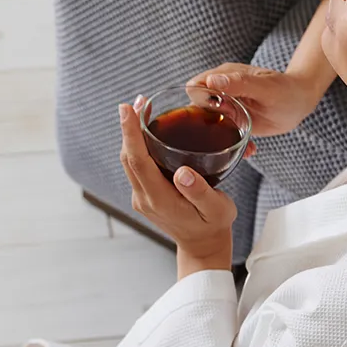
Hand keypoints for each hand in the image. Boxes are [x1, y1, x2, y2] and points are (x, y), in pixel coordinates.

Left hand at [119, 101, 236, 277]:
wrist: (203, 246)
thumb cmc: (213, 225)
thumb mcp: (217, 209)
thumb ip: (200, 192)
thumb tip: (182, 172)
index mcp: (161, 200)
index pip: (138, 161)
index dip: (131, 133)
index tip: (128, 108)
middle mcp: (145, 198)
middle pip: (128, 157)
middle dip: (129, 127)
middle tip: (139, 101)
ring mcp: (142, 197)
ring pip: (130, 161)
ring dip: (132, 135)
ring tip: (142, 109)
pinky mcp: (144, 195)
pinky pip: (137, 166)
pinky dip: (138, 146)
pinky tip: (148, 132)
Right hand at [186, 64, 322, 145]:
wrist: (299, 102)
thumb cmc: (285, 90)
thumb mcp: (264, 87)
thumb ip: (238, 83)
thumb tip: (211, 81)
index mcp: (223, 76)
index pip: (195, 87)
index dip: (198, 102)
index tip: (215, 114)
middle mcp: (220, 92)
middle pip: (197, 109)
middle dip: (205, 125)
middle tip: (227, 134)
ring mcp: (226, 108)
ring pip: (209, 125)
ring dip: (220, 140)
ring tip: (241, 146)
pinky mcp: (233, 122)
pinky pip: (225, 135)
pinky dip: (234, 146)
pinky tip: (250, 150)